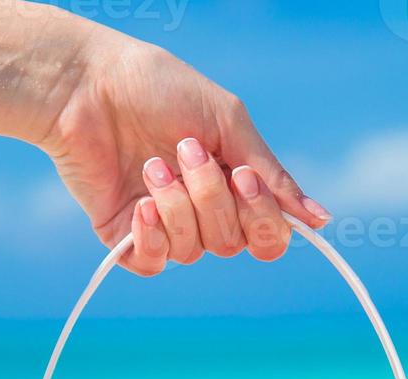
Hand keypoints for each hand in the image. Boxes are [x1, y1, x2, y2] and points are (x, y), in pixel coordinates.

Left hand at [44, 36, 331, 275]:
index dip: (263, 219)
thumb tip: (319, 221)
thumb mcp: (227, 124)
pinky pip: (155, 263)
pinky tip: (140, 203)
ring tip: (151, 163)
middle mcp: (202, 211)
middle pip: (232, 243)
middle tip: (185, 150)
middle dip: (211, 198)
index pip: (267, 234)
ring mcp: (164, 225)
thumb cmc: (158, 91)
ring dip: (177, 205)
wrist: (88, 85)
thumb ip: (272, 174)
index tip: (243, 177)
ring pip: (195, 251)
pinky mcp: (126, 236)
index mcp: (232, 184)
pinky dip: (152, 234)